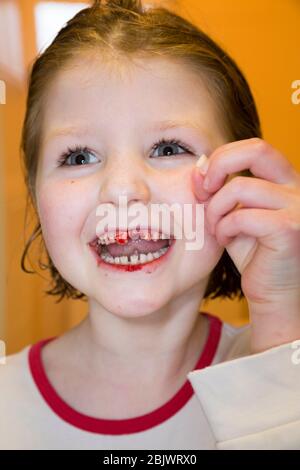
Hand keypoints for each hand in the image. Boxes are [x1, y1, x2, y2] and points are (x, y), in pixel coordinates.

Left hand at [191, 138, 299, 352]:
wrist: (273, 295)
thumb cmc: (254, 255)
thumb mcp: (233, 215)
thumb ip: (221, 190)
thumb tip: (198, 165)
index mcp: (286, 181)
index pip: (255, 147)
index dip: (222, 158)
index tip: (202, 183)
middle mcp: (298, 188)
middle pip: (256, 149)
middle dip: (218, 165)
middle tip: (203, 191)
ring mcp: (298, 207)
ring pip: (239, 187)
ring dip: (215, 210)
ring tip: (216, 230)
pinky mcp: (290, 229)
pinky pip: (241, 216)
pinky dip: (224, 228)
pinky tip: (226, 241)